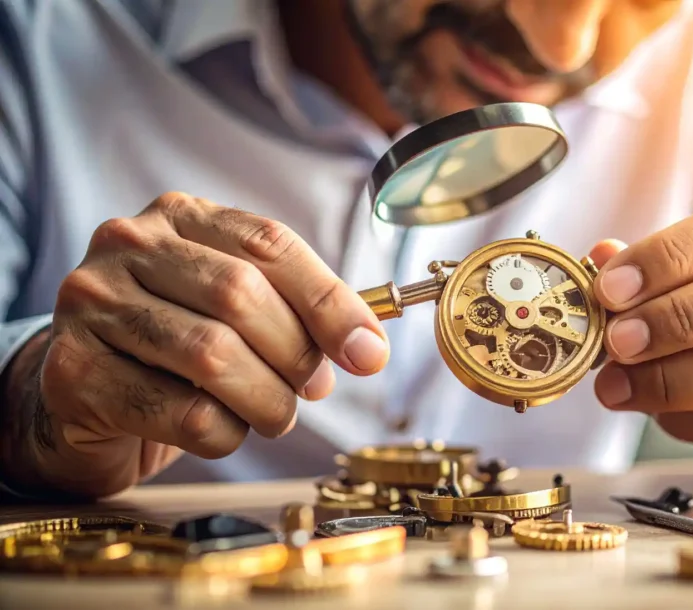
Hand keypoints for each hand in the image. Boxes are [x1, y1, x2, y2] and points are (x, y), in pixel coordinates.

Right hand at [11, 193, 389, 497]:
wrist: (81, 395)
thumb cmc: (176, 350)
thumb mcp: (235, 311)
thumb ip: (298, 313)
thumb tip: (367, 347)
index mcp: (179, 216)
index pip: (270, 243)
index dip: (330, 301)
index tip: (368, 352)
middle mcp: (127, 245)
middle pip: (241, 294)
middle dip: (295, 354)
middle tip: (312, 388)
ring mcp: (90, 305)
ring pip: (211, 355)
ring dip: (266, 400)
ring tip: (275, 415)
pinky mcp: (73, 372)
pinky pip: (181, 413)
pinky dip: (224, 434)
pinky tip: (222, 430)